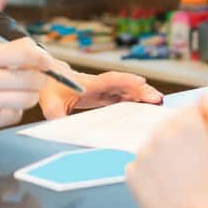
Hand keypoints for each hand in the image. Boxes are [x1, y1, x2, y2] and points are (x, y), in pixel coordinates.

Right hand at [0, 38, 49, 134]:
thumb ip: (9, 53)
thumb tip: (42, 56)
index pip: (24, 53)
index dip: (42, 58)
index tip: (46, 62)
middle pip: (31, 79)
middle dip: (39, 79)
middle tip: (35, 79)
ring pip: (26, 100)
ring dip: (29, 96)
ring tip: (20, 92)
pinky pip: (14, 117)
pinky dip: (14, 111)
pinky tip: (2, 105)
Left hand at [38, 62, 163, 118]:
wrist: (49, 81)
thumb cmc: (50, 90)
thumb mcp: (49, 104)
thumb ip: (57, 115)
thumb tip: (64, 127)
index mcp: (88, 84)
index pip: (109, 80)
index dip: (125, 80)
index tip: (141, 81)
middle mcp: (99, 85)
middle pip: (123, 85)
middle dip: (141, 90)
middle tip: (157, 99)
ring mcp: (103, 90)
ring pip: (126, 90)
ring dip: (141, 94)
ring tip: (158, 102)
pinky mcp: (104, 96)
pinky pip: (122, 96)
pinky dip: (135, 100)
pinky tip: (146, 106)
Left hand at [126, 97, 207, 207]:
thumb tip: (204, 98)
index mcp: (185, 123)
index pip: (190, 112)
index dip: (201, 129)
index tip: (206, 149)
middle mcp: (159, 133)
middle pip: (170, 127)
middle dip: (181, 140)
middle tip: (195, 168)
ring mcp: (142, 153)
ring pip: (155, 146)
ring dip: (165, 156)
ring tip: (181, 180)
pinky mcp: (131, 173)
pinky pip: (141, 166)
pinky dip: (152, 174)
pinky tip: (167, 187)